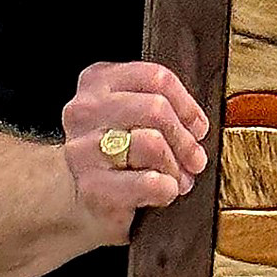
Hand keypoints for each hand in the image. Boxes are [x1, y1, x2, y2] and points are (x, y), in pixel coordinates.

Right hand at [61, 60, 209, 242]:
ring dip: (175, 166)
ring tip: (176, 178)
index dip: (187, 105)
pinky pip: (149, 182)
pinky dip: (166, 189)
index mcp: (98, 82)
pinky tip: (162, 193)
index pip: (156, 77)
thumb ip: (162, 107)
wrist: (81, 200)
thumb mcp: (133, 118)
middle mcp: (84, 111)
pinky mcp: (92, 188)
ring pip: (152, 143)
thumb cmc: (116, 156)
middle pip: (156, 108)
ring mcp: (83, 150)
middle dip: (184, 138)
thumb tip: (196, 126)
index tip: (196, 126)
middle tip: (194, 159)